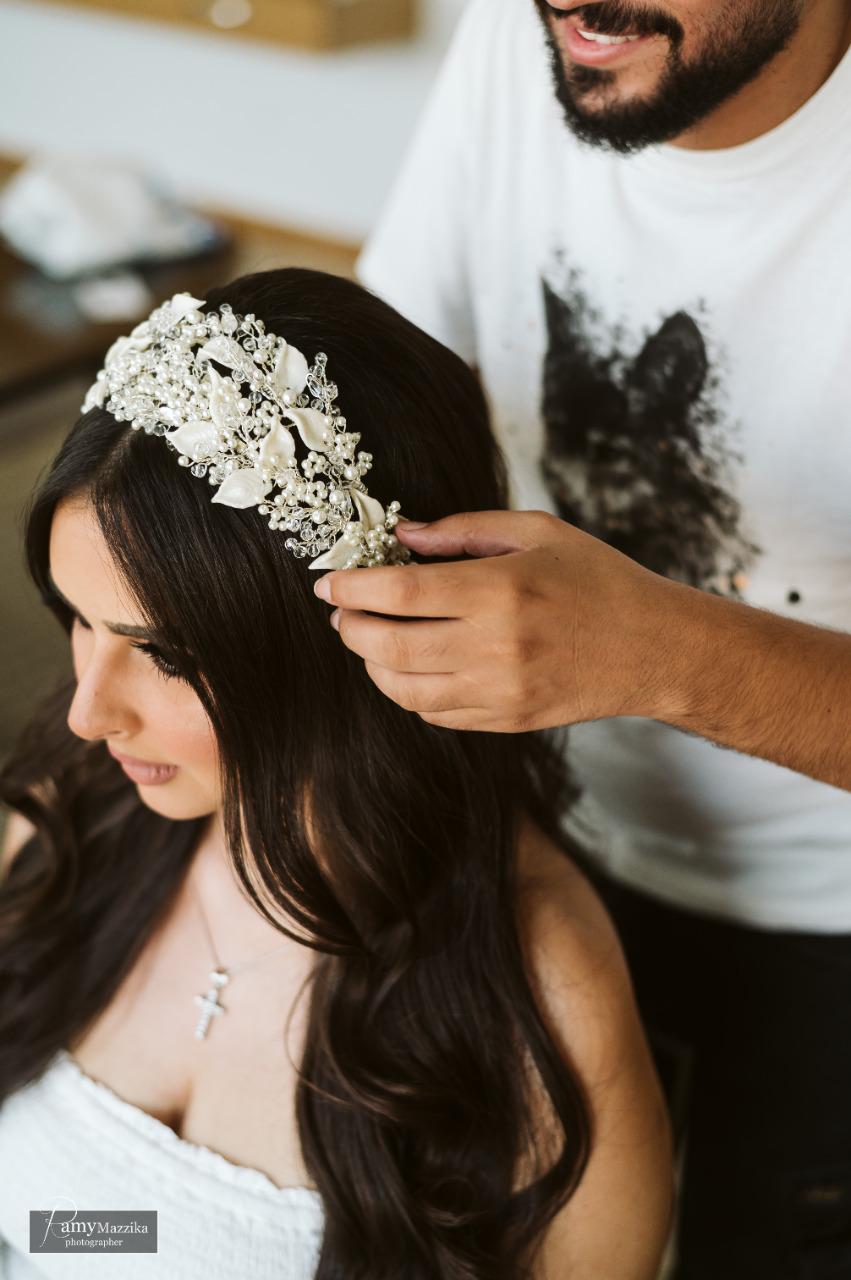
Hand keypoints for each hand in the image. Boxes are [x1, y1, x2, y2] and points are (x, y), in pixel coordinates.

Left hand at [312, 510, 677, 731]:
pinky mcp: (506, 721)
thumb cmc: (598, 580)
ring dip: (372, 663)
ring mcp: (500, 691)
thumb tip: (400, 535)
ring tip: (370, 639)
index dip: (350, 587)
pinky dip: (408, 691)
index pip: (399, 591)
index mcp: (500, 590)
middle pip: (388, 645)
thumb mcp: (537, 532)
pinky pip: (434, 714)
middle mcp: (495, 646)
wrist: (655, 649)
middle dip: (349, 628)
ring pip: (403, 689)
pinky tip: (410, 666)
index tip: (328, 580)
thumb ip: (462, 530)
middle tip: (340, 612)